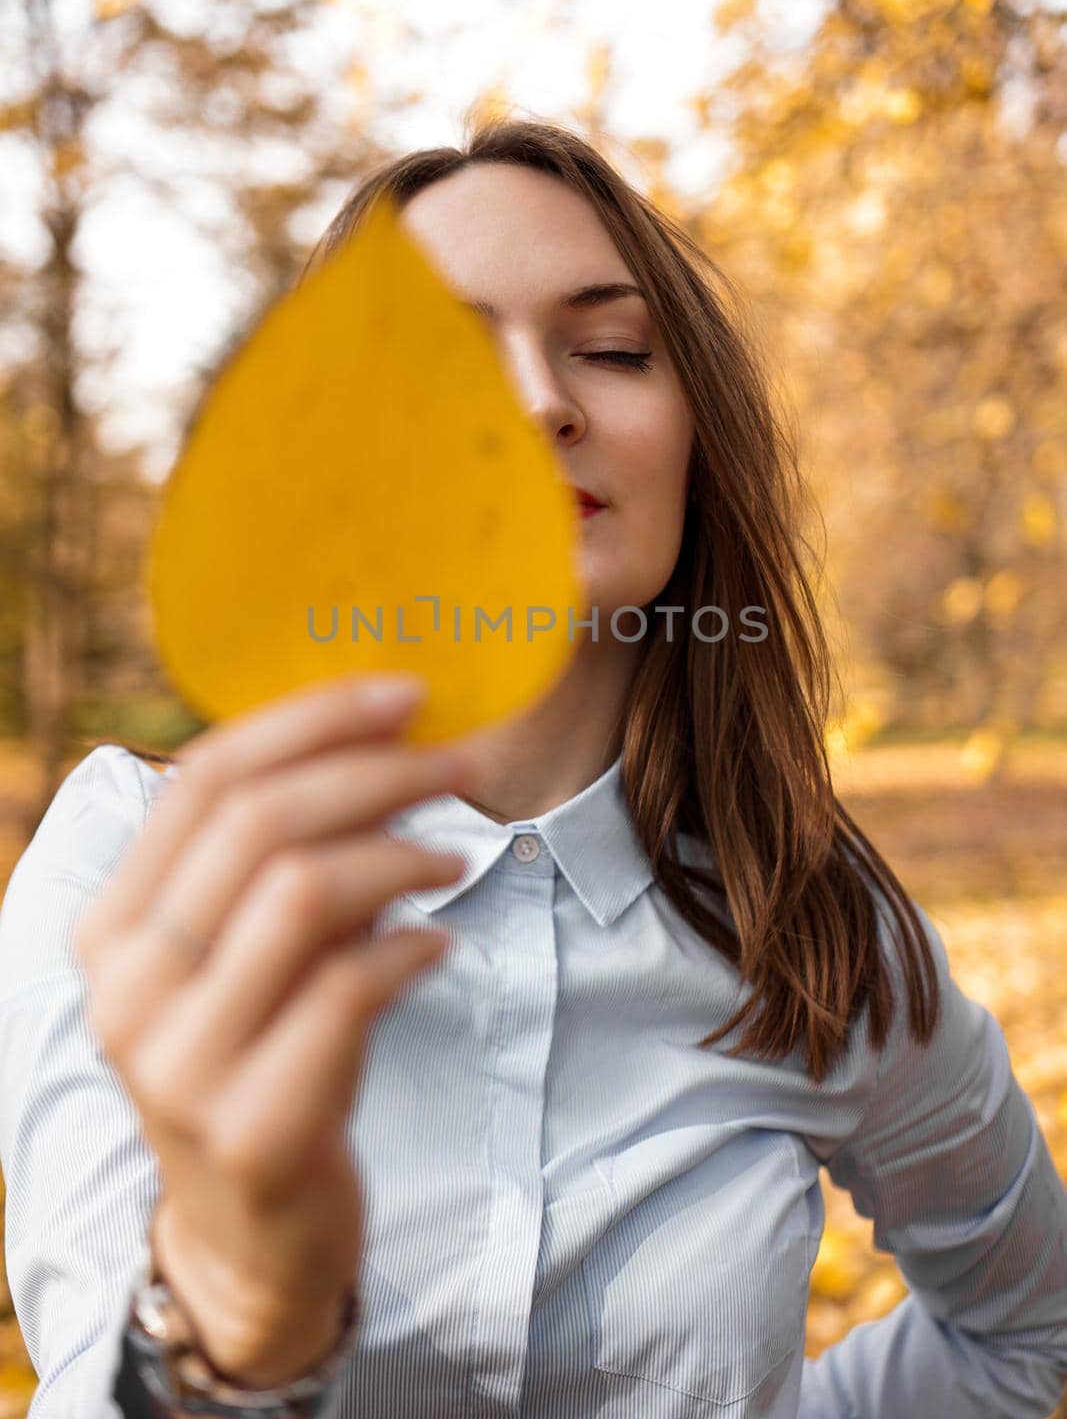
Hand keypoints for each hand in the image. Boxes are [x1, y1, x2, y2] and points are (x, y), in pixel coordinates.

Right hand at [74, 673, 474, 1387]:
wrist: (248, 1234)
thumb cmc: (261, 1056)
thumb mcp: (242, 954)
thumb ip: (276, 862)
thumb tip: (384, 743)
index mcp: (113, 924)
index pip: (205, 777)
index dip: (312, 719)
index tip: (405, 695)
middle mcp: (127, 986)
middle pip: (259, 823)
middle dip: (376, 774)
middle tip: (459, 766)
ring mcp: (181, 1062)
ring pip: (305, 892)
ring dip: (402, 854)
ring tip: (456, 859)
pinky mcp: (253, 1125)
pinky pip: (350, 991)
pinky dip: (411, 949)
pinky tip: (439, 945)